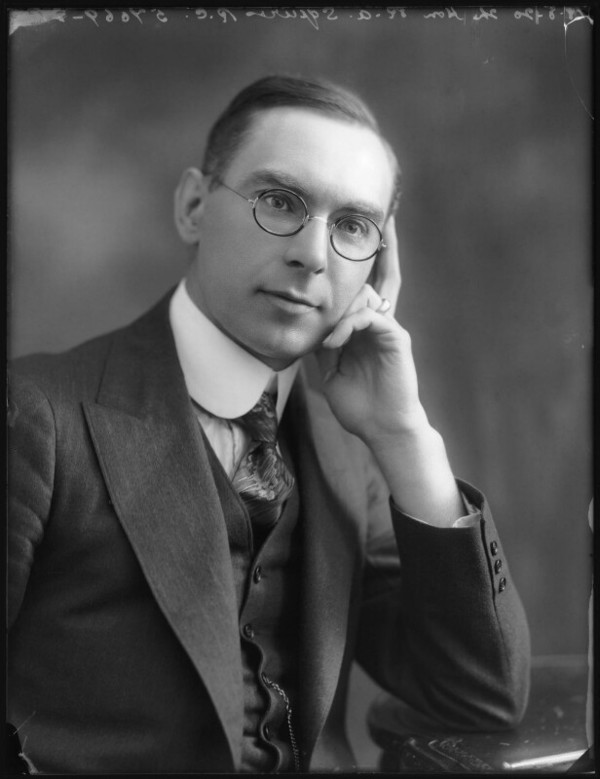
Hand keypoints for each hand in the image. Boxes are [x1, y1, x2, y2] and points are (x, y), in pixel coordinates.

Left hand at [315, 219, 463, 525]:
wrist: (382, 428)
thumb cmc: (358, 402)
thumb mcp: (329, 369)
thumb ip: (322, 343)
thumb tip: (303, 323)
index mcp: (365, 326)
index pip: (365, 285)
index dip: (369, 258)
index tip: (360, 231)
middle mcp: (380, 320)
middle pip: (381, 274)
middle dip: (381, 247)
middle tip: (380, 220)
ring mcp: (389, 327)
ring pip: (368, 294)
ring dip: (341, 309)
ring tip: (327, 339)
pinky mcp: (397, 338)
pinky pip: (371, 318)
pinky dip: (348, 326)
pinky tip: (335, 342)